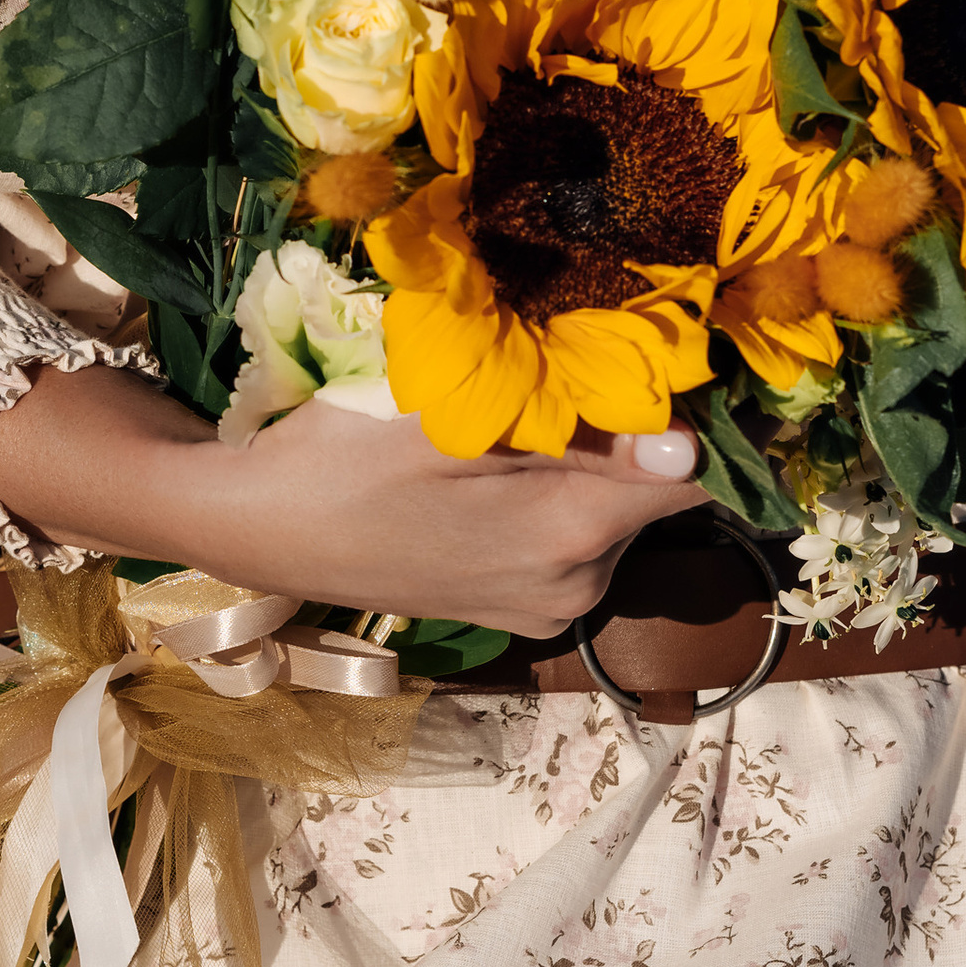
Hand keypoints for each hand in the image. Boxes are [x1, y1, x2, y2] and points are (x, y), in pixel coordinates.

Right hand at [0, 361, 706, 649]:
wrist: (262, 529)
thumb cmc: (343, 458)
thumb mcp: (448, 423)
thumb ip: (572, 433)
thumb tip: (687, 445)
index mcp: (568, 536)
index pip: (697, 480)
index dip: (703, 415)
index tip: (676, 358)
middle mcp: (577, 585)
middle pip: (657, 494)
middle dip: (634, 429)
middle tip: (579, 362)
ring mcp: (550, 606)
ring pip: (616, 513)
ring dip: (595, 459)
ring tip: (530, 406)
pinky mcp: (523, 608)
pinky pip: (577, 538)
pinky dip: (563, 493)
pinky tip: (506, 459)